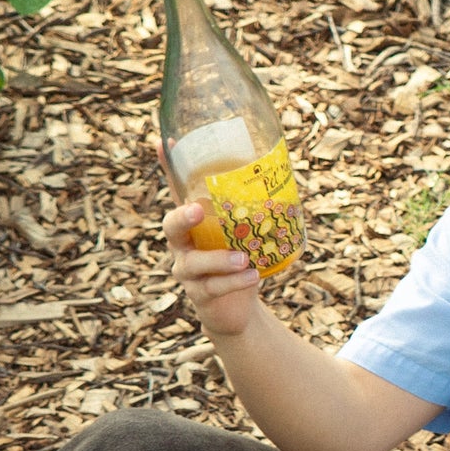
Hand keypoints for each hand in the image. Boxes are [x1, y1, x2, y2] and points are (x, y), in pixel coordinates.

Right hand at [161, 143, 262, 338]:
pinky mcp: (199, 295)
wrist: (237, 308)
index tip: (163, 142)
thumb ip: (254, 211)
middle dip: (182, 216)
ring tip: (244, 258)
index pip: (177, 192)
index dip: (167, 168)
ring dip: (219, 259)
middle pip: (171, 227)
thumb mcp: (246, 234)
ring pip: (194, 263)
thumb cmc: (240, 261)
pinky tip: (253, 276)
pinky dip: (234, 282)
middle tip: (198, 210)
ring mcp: (187, 271)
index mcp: (193, 223)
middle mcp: (182, 245)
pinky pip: (213, 287)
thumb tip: (285, 179)